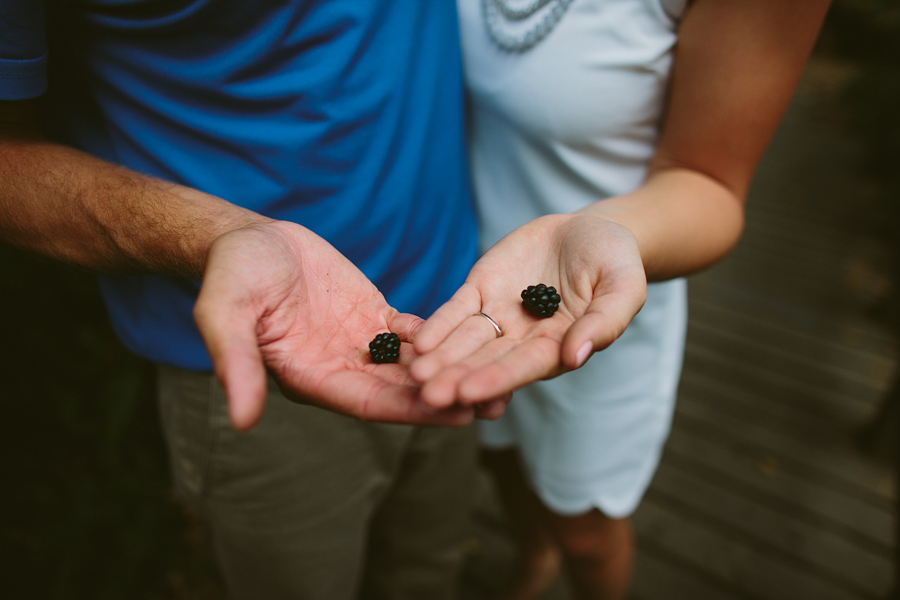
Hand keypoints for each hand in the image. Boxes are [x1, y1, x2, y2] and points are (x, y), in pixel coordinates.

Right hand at [194, 221, 473, 429]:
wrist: (246, 238)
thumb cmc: (232, 274)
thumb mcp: (226, 315)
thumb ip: (237, 364)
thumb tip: (241, 420)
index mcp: (310, 377)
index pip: (369, 403)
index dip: (414, 410)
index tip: (458, 414)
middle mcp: (340, 368)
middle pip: (402, 389)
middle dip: (448, 395)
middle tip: (499, 399)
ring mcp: (358, 344)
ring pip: (415, 365)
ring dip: (454, 370)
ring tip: (502, 372)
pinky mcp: (372, 317)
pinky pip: (413, 332)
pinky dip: (444, 336)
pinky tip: (481, 335)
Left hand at [410, 213, 646, 409]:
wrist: (590, 229)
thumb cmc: (616, 261)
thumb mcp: (624, 286)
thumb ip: (604, 322)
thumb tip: (576, 356)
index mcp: (559, 346)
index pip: (525, 366)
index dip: (497, 379)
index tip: (469, 393)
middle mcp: (524, 339)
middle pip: (487, 362)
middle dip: (457, 378)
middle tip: (428, 395)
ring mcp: (501, 316)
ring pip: (466, 341)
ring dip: (441, 358)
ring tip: (415, 373)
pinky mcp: (481, 290)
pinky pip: (456, 310)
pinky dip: (438, 325)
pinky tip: (418, 340)